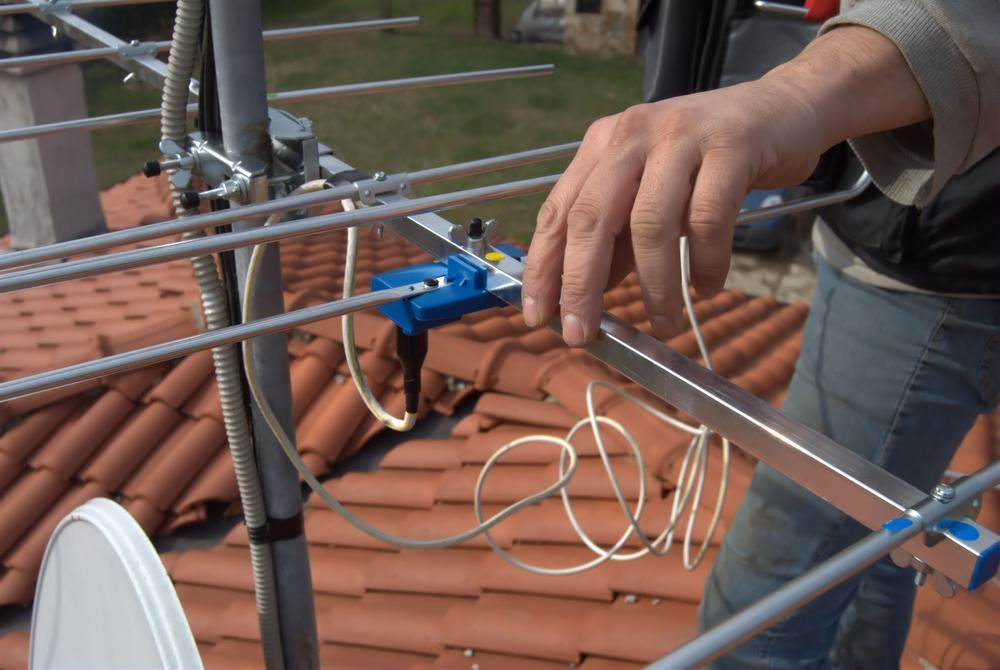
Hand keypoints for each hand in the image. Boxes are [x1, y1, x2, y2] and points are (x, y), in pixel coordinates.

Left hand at [521, 77, 826, 345]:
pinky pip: (708, 218)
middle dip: (582, 282)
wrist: (785, 108)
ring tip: (664, 323)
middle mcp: (633, 134)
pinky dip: (706, 263)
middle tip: (582, 332)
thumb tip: (588, 293)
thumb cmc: (708, 158)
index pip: (558, 210)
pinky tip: (707, 288)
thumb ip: (619, 235)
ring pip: (651, 223)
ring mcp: (680, 136)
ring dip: (655, 285)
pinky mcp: (730, 146)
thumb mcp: (652, 189)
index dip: (544, 266)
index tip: (537, 314)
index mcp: (603, 144)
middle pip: (593, 217)